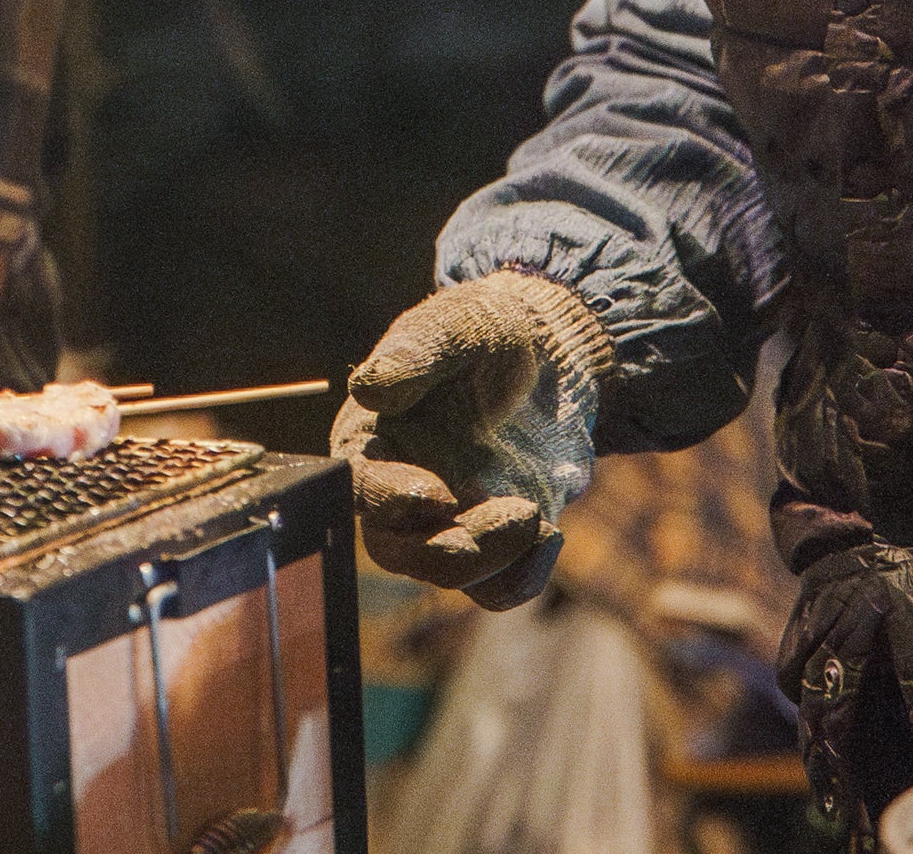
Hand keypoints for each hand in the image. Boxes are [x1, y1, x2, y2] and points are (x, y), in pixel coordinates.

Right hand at [328, 270, 611, 609]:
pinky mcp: (495, 539)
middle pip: (400, 552)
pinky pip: (497, 585)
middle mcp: (400, 492)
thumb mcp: (451, 327)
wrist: (548, 352)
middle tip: (512, 516)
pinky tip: (551, 534)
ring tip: (537, 514)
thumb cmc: (484, 331)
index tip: (438, 493)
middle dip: (449, 552)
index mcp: (371, 441)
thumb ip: (412, 354)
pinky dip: (523, 574)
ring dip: (494, 560)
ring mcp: (449, 522)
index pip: (360, 486)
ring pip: (451, 574)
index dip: (390, 498)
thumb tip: (367, 387)